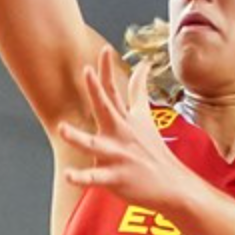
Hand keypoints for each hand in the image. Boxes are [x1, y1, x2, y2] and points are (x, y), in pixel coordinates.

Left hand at [58, 49, 189, 208]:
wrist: (172, 185)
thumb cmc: (153, 149)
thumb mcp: (145, 117)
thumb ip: (138, 90)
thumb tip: (143, 64)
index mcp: (125, 119)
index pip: (114, 91)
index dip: (108, 70)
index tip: (104, 49)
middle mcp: (121, 133)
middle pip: (106, 108)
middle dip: (96, 91)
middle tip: (87, 73)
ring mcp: (118, 155)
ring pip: (95, 145)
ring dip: (78, 137)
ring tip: (62, 129)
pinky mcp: (116, 177)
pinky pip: (96, 177)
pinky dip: (82, 177)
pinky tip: (69, 174)